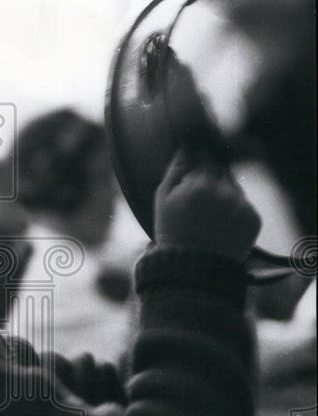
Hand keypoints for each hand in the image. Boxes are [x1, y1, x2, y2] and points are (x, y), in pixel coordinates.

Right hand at [154, 147, 260, 261]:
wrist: (194, 269)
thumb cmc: (173, 232)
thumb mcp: (163, 199)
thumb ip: (176, 168)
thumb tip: (187, 146)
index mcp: (200, 184)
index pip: (205, 157)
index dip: (197, 166)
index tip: (191, 179)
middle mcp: (225, 191)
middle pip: (221, 170)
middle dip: (210, 179)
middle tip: (198, 201)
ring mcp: (242, 205)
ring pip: (234, 187)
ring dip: (223, 194)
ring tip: (208, 217)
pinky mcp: (253, 218)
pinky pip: (244, 205)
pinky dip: (234, 211)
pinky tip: (220, 226)